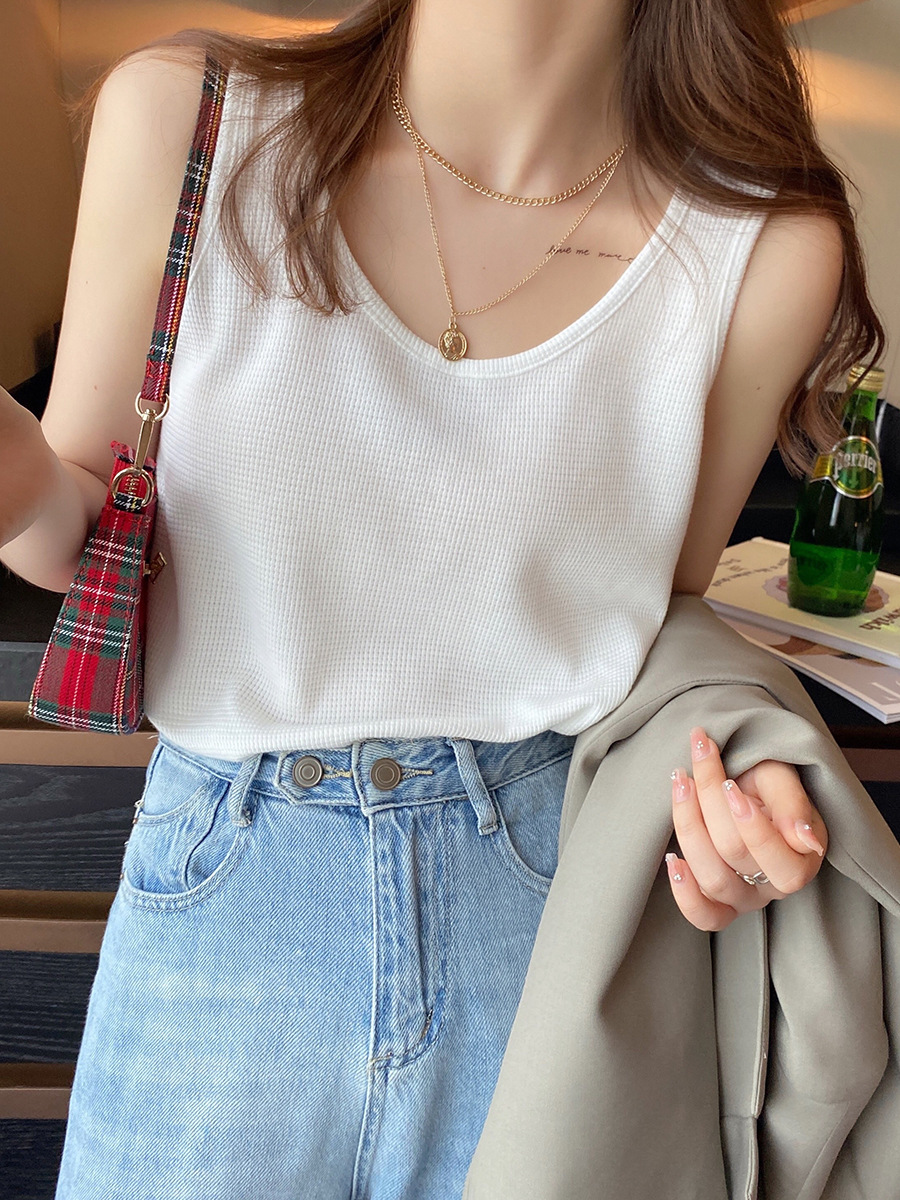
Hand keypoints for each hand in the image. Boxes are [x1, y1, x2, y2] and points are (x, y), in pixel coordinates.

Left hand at [664, 725, 827, 930]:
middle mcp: (775, 885)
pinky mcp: (717, 902)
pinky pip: (702, 914)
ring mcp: (745, 897)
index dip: (751, 825)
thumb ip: (792, 803)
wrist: (744, 783)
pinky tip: (672, 859)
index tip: (729, 784)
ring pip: (713, 879)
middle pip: (734, 854)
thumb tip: (805, 839)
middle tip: (698, 762)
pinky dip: (684, 891)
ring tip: (680, 784)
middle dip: (709, 802)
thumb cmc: (766, 782)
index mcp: (803, 857)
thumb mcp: (782, 779)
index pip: (779, 858)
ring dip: (688, 827)